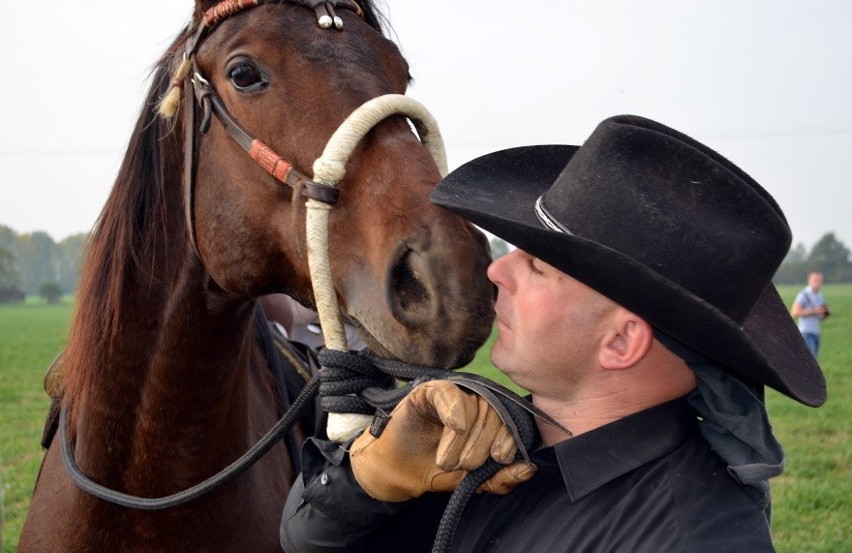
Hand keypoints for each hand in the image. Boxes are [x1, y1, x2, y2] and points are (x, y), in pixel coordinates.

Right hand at [349, 380, 535, 501]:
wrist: (398, 472)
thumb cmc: (437, 471)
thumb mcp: (474, 481)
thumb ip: (500, 478)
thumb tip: (529, 469)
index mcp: (489, 421)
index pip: (510, 422)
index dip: (508, 440)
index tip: (498, 460)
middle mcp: (474, 402)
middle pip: (494, 414)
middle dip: (481, 446)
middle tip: (464, 466)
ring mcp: (453, 394)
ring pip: (474, 406)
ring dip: (462, 439)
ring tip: (447, 460)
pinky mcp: (430, 390)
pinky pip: (450, 394)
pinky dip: (454, 413)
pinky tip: (452, 428)